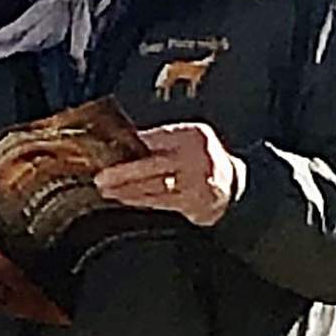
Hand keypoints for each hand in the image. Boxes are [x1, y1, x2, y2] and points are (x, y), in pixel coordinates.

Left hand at [95, 122, 240, 227]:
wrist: (235, 186)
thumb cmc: (203, 161)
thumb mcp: (190, 140)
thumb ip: (164, 140)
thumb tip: (125, 142)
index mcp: (191, 134)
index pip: (154, 138)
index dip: (129, 145)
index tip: (106, 150)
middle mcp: (194, 156)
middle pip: (151, 164)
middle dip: (123, 173)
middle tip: (100, 178)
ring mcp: (195, 181)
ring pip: (153, 186)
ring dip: (125, 190)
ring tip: (106, 190)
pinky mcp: (193, 201)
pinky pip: (160, 201)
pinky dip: (139, 200)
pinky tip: (123, 199)